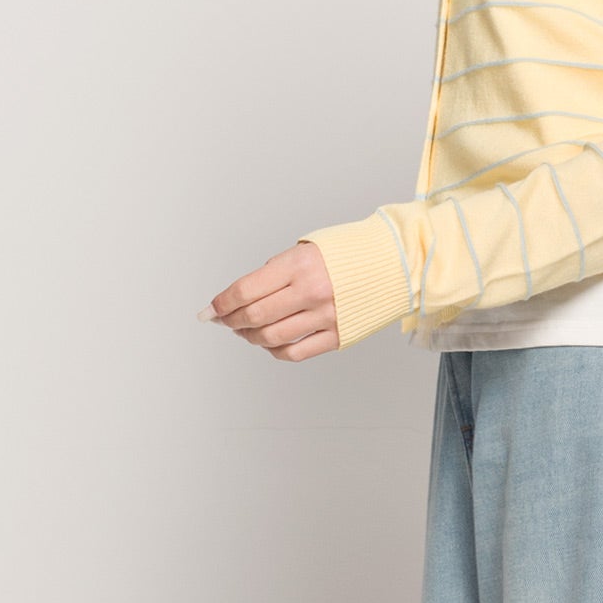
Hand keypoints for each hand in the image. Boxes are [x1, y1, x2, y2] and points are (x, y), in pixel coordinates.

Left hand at [202, 242, 338, 361]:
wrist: (392, 263)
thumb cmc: (348, 253)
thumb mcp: (306, 249)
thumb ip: (275, 272)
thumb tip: (243, 296)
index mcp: (299, 266)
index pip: (245, 290)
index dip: (221, 303)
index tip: (210, 310)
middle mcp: (310, 292)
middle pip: (254, 316)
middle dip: (231, 321)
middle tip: (223, 320)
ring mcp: (325, 316)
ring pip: (271, 338)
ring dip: (250, 336)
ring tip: (245, 331)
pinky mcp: (337, 335)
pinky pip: (295, 353)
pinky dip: (275, 351)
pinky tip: (270, 343)